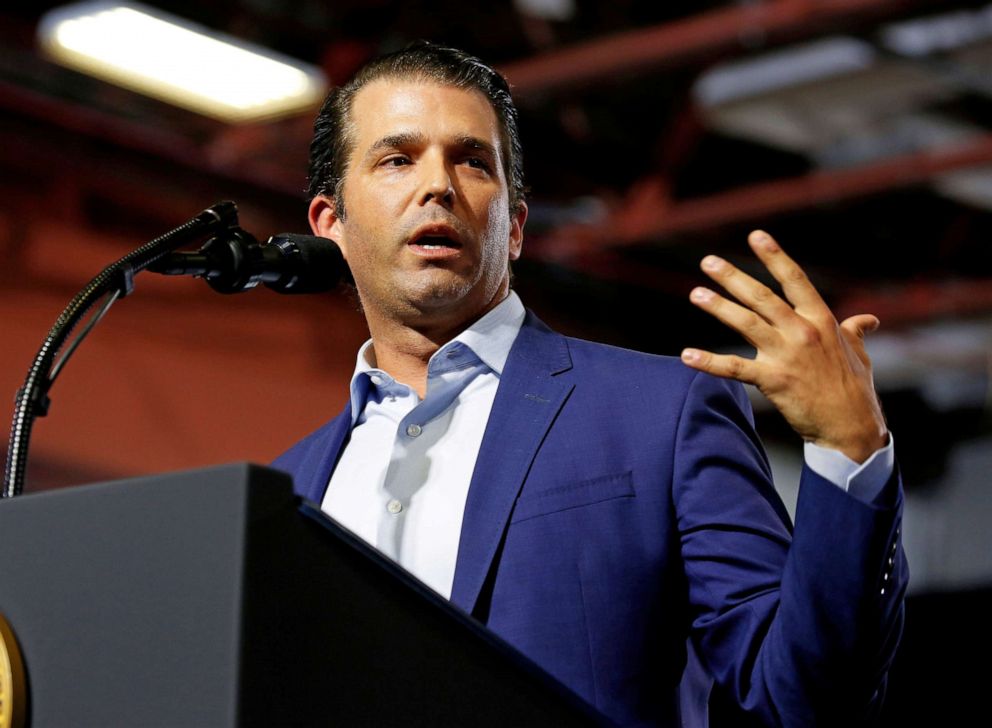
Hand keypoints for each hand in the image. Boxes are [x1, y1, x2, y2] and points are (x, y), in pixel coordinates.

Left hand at [681, 230, 887, 463]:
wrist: (852, 428)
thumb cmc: (855, 389)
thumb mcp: (859, 353)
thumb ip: (855, 331)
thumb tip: (868, 319)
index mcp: (822, 320)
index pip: (795, 280)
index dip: (775, 257)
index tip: (756, 236)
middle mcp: (803, 332)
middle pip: (762, 297)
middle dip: (733, 277)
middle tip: (708, 261)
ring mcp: (787, 356)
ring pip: (746, 323)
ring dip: (719, 308)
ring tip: (695, 294)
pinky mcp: (773, 381)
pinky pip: (734, 368)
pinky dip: (709, 362)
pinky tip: (687, 356)